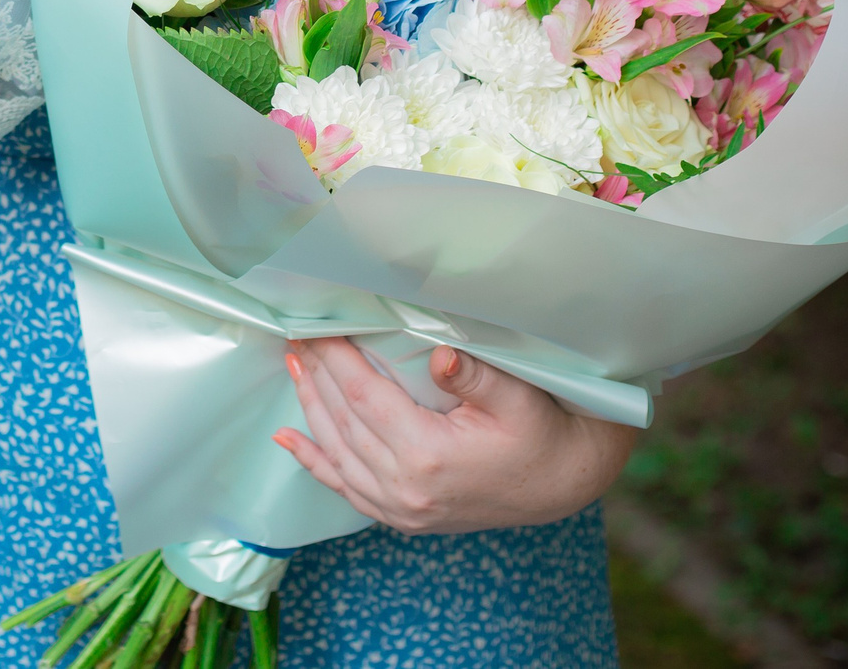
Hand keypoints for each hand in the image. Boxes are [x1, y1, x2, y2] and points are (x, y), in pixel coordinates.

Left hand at [273, 337, 638, 534]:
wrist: (560, 484)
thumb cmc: (541, 433)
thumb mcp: (517, 397)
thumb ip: (475, 375)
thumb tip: (438, 354)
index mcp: (429, 454)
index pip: (364, 396)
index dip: (336, 359)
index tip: (315, 328)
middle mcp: (406, 488)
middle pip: (344, 421)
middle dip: (318, 375)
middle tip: (296, 337)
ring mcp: (400, 510)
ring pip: (338, 452)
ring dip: (310, 408)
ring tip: (294, 367)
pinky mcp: (402, 518)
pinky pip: (345, 488)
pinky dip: (314, 461)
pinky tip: (287, 440)